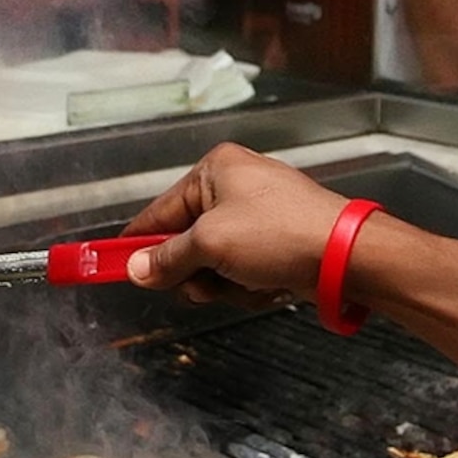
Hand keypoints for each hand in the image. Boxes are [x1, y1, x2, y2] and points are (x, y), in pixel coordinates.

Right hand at [123, 143, 355, 304]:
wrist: (346, 256)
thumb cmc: (277, 235)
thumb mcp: (211, 245)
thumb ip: (167, 258)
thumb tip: (136, 270)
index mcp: (215, 170)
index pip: (160, 210)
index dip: (137, 242)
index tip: (111, 265)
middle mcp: (235, 186)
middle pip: (187, 240)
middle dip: (194, 270)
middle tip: (204, 283)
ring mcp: (259, 215)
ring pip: (215, 262)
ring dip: (223, 282)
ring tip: (244, 283)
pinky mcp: (278, 242)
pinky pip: (243, 269)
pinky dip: (248, 284)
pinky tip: (265, 286)